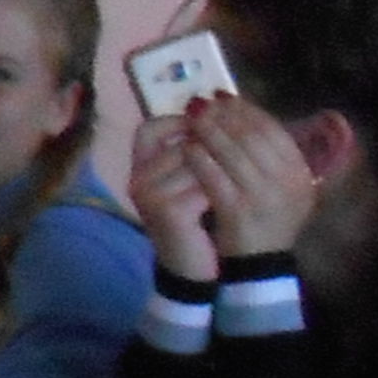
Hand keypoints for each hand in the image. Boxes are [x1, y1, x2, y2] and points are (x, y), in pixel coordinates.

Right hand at [126, 110, 225, 287]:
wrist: (191, 269)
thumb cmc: (193, 222)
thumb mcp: (189, 184)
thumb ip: (194, 153)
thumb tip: (217, 108)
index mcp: (140, 168)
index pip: (148, 129)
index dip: (177, 123)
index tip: (207, 129)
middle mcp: (138, 179)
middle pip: (182, 145)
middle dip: (213, 150)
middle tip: (239, 160)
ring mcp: (149, 194)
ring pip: (195, 164)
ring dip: (221, 171)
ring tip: (237, 181)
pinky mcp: (167, 211)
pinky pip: (202, 187)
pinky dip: (220, 191)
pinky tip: (231, 199)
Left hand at [181, 94, 325, 264]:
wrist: (259, 266)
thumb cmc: (265, 219)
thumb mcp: (280, 185)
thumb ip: (267, 151)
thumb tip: (237, 106)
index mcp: (301, 173)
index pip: (274, 130)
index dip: (247, 110)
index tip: (225, 97)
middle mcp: (289, 182)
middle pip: (253, 136)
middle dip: (225, 116)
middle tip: (203, 103)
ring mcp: (264, 197)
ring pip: (233, 152)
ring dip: (210, 130)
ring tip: (192, 117)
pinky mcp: (238, 210)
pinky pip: (214, 176)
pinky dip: (199, 157)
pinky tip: (186, 147)